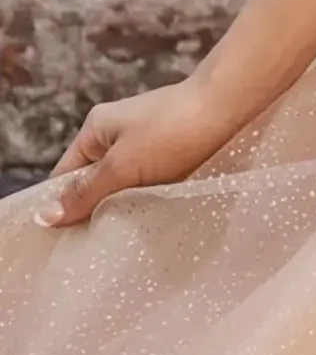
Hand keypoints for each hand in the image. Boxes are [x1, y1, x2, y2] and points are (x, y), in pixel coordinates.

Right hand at [33, 78, 245, 229]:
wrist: (232, 106)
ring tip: (123, 240)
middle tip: (95, 247)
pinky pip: (152, 183)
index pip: (65, 176)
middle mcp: (119, 135)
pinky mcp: (176, 154)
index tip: (63, 243)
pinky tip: (152, 221)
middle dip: (95, 211)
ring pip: (125, 186)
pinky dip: (150, 200)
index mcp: (96, 130)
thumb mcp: (121, 165)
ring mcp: (148, 144)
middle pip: (95, 183)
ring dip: (125, 207)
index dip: (61, 207)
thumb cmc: (172, 131)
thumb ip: (86, 192)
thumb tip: (43, 216)